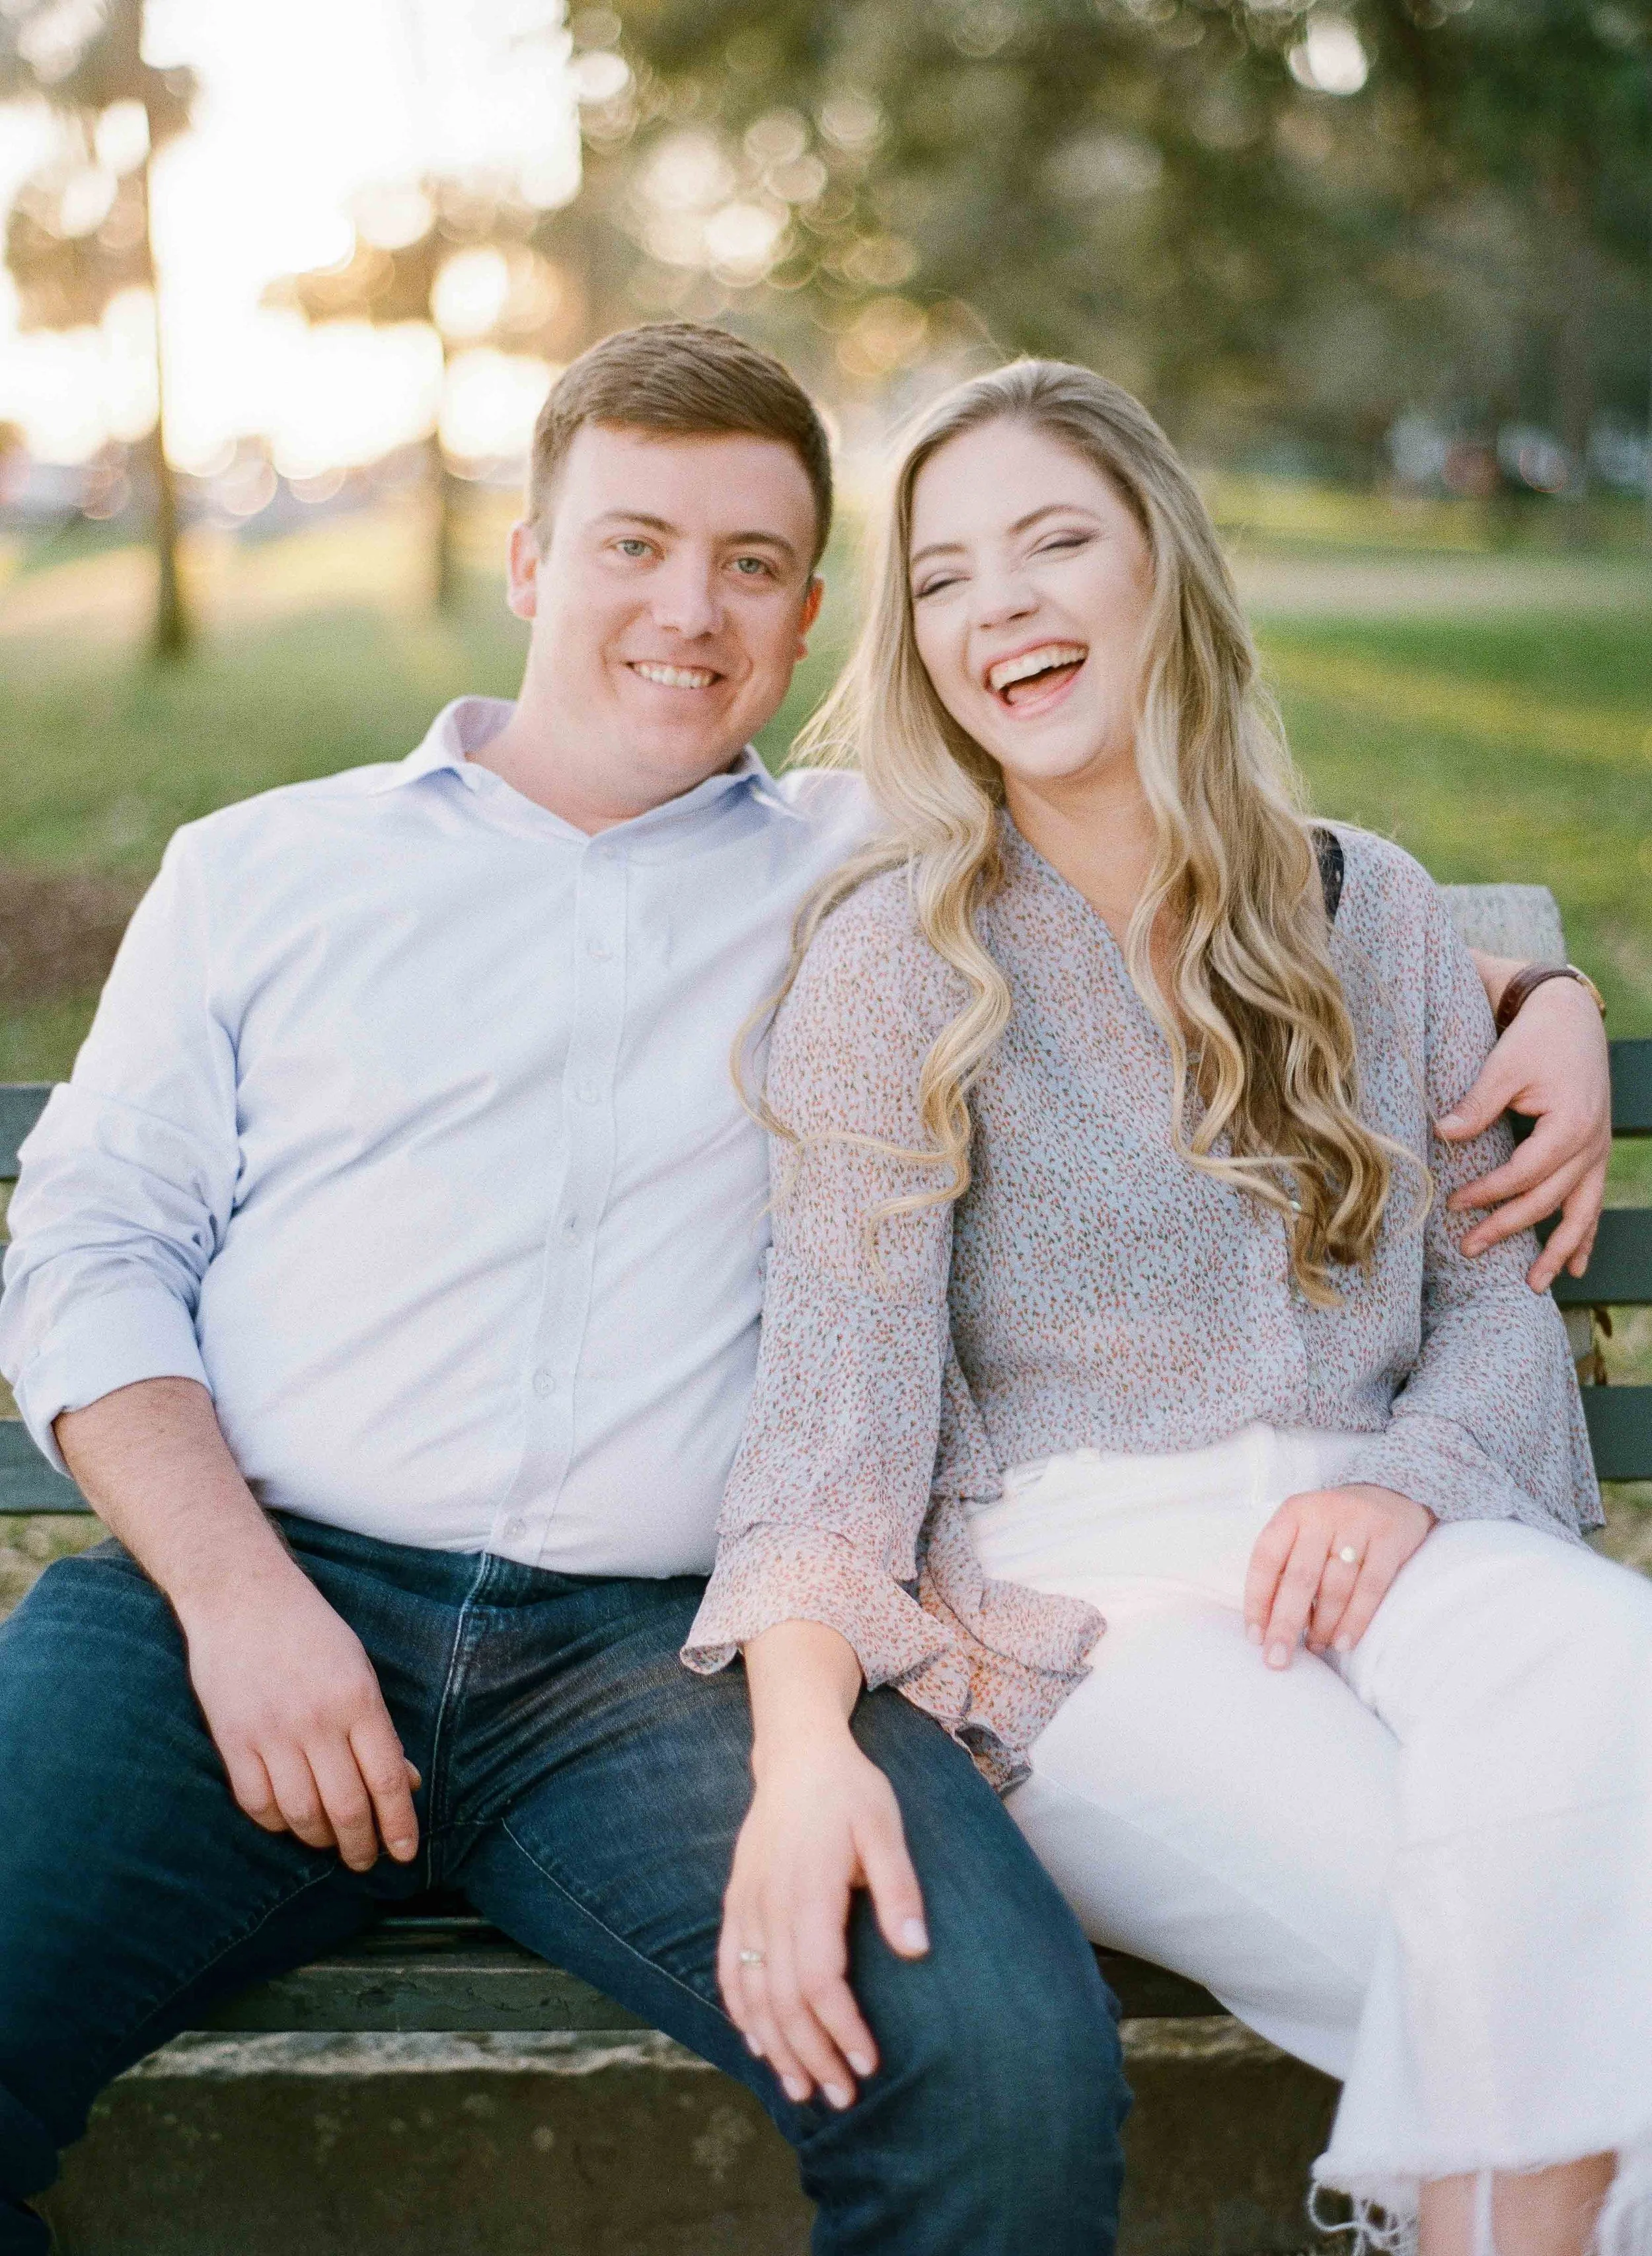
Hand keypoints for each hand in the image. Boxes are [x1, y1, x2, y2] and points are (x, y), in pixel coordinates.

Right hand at [175, 1561, 420, 1873]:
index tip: (405, 1853)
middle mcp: (316, 1721)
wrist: (241, 1596)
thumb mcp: (359, 1668)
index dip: (399, 1825)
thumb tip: (404, 1783)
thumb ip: (378, 1728)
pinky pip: (258, 1803)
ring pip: (302, 1814)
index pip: (385, 1779)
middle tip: (366, 1860)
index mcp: (357, 1699)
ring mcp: (271, 1733)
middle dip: (362, 1845)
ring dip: (321, 1841)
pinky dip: (278, 1823)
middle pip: (346, 1808)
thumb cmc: (310, 1630)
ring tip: (331, 1843)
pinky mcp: (233, 1740)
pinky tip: (290, 1821)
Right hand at [719, 1729, 927, 2111]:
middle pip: (782, 1998)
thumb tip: (916, 1949)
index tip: (868, 2063)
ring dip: (775, 2045)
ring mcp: (746, 1904)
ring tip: (803, 2089)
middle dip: (812, 2054)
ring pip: (751, 1991)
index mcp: (807, 1888)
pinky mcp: (736, 1901)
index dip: (839, 2027)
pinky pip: (728, 1967)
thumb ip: (897, 1885)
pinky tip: (758, 2044)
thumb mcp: (885, 1825)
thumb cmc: (849, 1791)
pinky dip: (740, 2011)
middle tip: (842, 2097)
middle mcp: (768, 1903)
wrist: (796, 1754)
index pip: (817, 1978)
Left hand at [1244, 1482, 1433, 1666]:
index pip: (1266, 1559)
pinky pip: (1371, 1587)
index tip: (1254, 1637)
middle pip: (1299, 1578)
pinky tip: (1344, 1642)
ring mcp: (1357, 1524)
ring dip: (1323, 1626)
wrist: (1392, 1494)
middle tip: (1277, 1660)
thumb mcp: (1304, 1532)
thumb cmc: (1335, 1526)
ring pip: (1335, 1586)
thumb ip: (1286, 1567)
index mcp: (1292, 1513)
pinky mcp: (1389, 1538)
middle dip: (1285, 1624)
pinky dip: (1356, 1619)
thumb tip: (1268, 1626)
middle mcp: (1321, 1515)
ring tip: (1316, 1648)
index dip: (1257, 1601)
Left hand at [1438, 974, 1609, 1290]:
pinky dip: (1584, 1234)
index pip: (1524, 1174)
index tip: (1453, 1204)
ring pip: (1582, 1212)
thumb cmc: (1535, 1039)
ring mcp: (1598, 1152)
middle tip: (1469, 1249)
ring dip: (1559, 1250)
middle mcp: (1591, 1145)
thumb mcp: (1503, 1066)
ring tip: (1535, 1284)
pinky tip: (1575, 1266)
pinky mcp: (1595, 1152)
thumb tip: (1443, 1134)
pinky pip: (1593, 1202)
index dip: (1488, 1193)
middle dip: (1508, 1228)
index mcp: (1570, 1125)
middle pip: (1548, 1200)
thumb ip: (1477, 1104)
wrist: (1571, 1016)